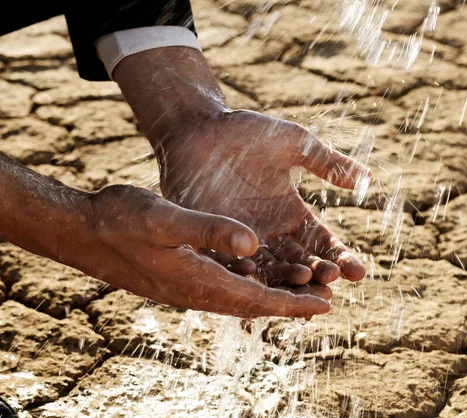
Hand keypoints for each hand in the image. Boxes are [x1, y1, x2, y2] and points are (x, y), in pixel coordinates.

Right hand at [82, 185, 330, 317]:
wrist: (82, 231)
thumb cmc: (120, 220)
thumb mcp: (166, 217)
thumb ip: (209, 229)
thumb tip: (252, 243)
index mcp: (198, 280)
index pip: (258, 300)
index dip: (294, 304)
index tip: (326, 305)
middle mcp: (196, 292)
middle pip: (254, 306)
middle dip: (291, 305)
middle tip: (326, 301)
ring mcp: (186, 288)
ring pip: (241, 300)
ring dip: (273, 298)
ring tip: (302, 291)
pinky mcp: (179, 279)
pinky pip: (223, 291)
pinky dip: (249, 288)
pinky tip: (256, 278)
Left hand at [158, 109, 369, 284]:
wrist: (199, 125)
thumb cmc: (247, 131)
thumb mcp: (295, 144)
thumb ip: (328, 163)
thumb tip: (370, 178)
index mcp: (291, 213)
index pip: (321, 242)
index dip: (340, 257)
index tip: (358, 272)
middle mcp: (269, 231)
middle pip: (299, 262)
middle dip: (317, 275)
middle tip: (331, 285)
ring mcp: (240, 237)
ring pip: (268, 269)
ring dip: (286, 280)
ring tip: (303, 287)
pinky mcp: (212, 238)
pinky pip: (228, 261)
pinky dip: (242, 271)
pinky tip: (255, 279)